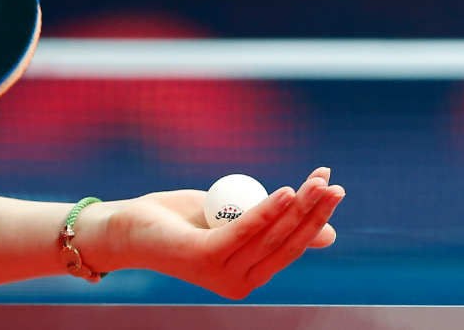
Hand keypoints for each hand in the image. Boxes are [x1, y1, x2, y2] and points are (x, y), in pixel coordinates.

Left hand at [76, 167, 344, 298]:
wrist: (129, 227)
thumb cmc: (183, 221)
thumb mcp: (237, 219)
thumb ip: (275, 225)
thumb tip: (329, 236)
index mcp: (250, 275)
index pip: (292, 246)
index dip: (316, 217)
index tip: (332, 186)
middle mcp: (241, 282)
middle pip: (287, 244)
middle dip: (315, 212)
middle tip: (334, 184)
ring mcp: (222, 273)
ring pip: (270, 237)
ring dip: (298, 206)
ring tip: (316, 181)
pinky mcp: (204, 258)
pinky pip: (243, 231)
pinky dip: (266, 211)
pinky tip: (285, 192)